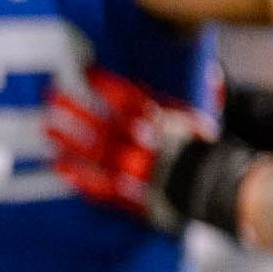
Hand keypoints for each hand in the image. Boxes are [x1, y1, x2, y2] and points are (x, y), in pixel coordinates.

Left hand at [47, 68, 212, 231]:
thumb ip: (205, 96)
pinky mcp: (134, 197)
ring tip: (48, 127)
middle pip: (104, 125)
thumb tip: (209, 74)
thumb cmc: (213, 156)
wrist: (224, 195)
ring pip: (97, 155)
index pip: (131, 99)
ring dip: (69, 140)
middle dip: (77, 110)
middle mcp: (149, 147)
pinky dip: (80, 178)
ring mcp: (139, 174)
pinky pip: (102, 189)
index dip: (106, 85)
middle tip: (53, 96)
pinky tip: (60, 168)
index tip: (86, 73)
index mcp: (167, 124)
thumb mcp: (210, 121)